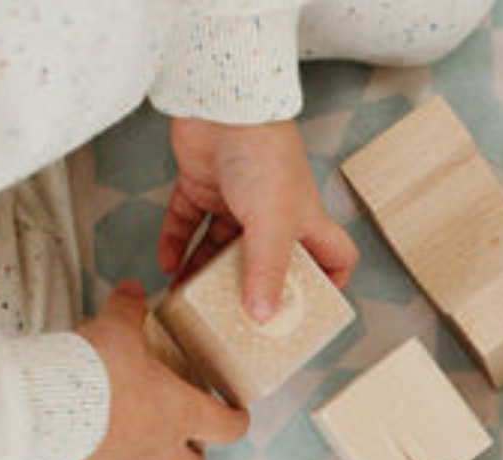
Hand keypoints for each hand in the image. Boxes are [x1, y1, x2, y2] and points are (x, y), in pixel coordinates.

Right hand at [64, 282, 247, 459]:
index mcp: (180, 415)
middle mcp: (159, 453)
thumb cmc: (92, 365)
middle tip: (177, 449)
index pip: (228, 428)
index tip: (234, 415)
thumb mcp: (117, 326)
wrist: (46, 399)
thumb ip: (129, 310)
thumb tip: (132, 291)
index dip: (236, 421)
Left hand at [161, 117, 356, 322]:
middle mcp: (273, 212)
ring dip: (203, 270)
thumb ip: (267, 273)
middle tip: (235, 316)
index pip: (335, 255)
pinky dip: (176, 241)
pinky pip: (188, 220)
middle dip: (250, 288)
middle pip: (267, 260)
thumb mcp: (273, 225)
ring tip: (189, 297)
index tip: (313, 307)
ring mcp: (236, 197)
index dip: (331, 282)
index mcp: (304, 220)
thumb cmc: (263, 153)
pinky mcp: (202, 182)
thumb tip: (262, 316)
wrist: (222, 100)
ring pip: (221, 245)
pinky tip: (167, 263)